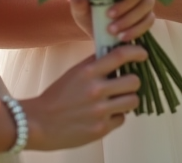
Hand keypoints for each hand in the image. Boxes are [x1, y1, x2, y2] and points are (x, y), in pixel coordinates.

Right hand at [23, 43, 146, 150]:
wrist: (38, 123)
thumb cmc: (57, 96)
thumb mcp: (74, 73)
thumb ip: (95, 63)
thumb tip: (116, 52)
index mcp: (88, 72)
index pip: (121, 55)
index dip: (137, 52)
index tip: (143, 55)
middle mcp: (96, 89)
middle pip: (134, 81)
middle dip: (133, 82)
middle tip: (126, 84)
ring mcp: (100, 110)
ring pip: (133, 101)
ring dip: (128, 100)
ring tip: (118, 100)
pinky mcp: (101, 128)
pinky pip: (122, 118)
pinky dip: (117, 116)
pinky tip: (106, 114)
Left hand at [68, 0, 154, 42]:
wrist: (97, 30)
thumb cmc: (89, 13)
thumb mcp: (80, 9)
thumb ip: (78, 2)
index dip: (124, 0)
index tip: (108, 14)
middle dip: (128, 15)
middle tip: (111, 28)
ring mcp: (144, 1)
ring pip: (148, 10)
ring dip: (133, 24)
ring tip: (116, 35)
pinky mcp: (147, 16)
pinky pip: (149, 22)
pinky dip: (137, 31)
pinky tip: (123, 38)